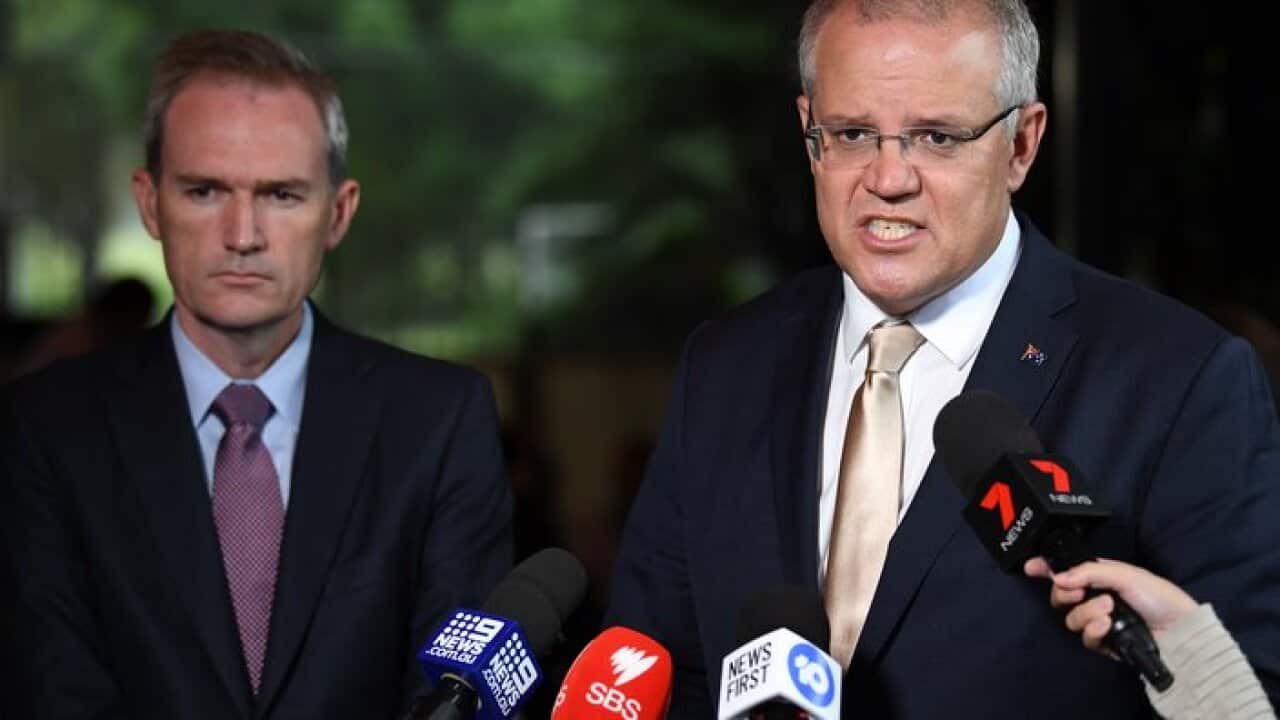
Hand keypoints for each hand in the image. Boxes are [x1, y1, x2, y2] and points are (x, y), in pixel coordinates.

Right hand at [1023, 557, 1196, 653]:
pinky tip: (1107, 625)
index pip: (1067, 571)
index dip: (1046, 568)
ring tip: (1108, 610)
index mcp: (1099, 577)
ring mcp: (1098, 622)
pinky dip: (1094, 630)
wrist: (1179, 631)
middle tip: (1077, 593)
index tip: (1030, 566)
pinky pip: (1085, 638)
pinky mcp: (1104, 643)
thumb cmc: (1157, 596)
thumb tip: (1057, 578)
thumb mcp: (1124, 573)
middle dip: (1064, 594)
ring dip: (1087, 612)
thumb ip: (1088, 572)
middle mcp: (1095, 598)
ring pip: (1071, 619)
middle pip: (1061, 597)